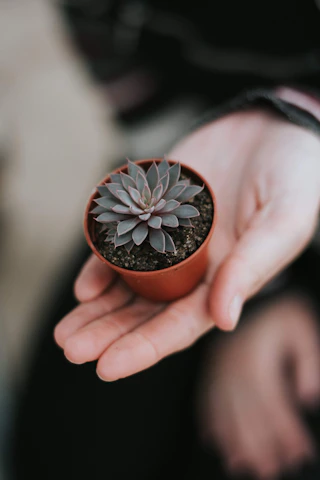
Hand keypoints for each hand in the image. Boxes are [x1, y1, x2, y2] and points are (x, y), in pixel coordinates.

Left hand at [54, 110, 319, 380]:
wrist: (272, 126)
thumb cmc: (293, 176)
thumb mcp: (283, 221)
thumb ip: (252, 268)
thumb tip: (223, 320)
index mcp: (226, 281)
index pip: (181, 325)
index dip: (145, 348)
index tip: (107, 367)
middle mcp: (194, 268)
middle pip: (146, 311)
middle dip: (109, 333)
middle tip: (72, 349)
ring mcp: (170, 240)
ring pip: (128, 285)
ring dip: (97, 309)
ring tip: (66, 332)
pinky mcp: (153, 210)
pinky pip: (122, 243)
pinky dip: (101, 265)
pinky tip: (84, 285)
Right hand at [197, 294, 319, 478]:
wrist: (244, 285)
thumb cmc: (278, 311)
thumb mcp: (300, 326)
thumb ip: (308, 361)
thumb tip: (307, 396)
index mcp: (256, 358)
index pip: (273, 403)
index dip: (287, 432)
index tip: (301, 453)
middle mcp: (233, 367)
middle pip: (246, 415)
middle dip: (262, 447)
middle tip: (271, 471)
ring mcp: (217, 369)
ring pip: (225, 412)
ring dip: (236, 442)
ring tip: (246, 466)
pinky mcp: (209, 370)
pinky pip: (207, 401)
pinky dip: (212, 424)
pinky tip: (216, 442)